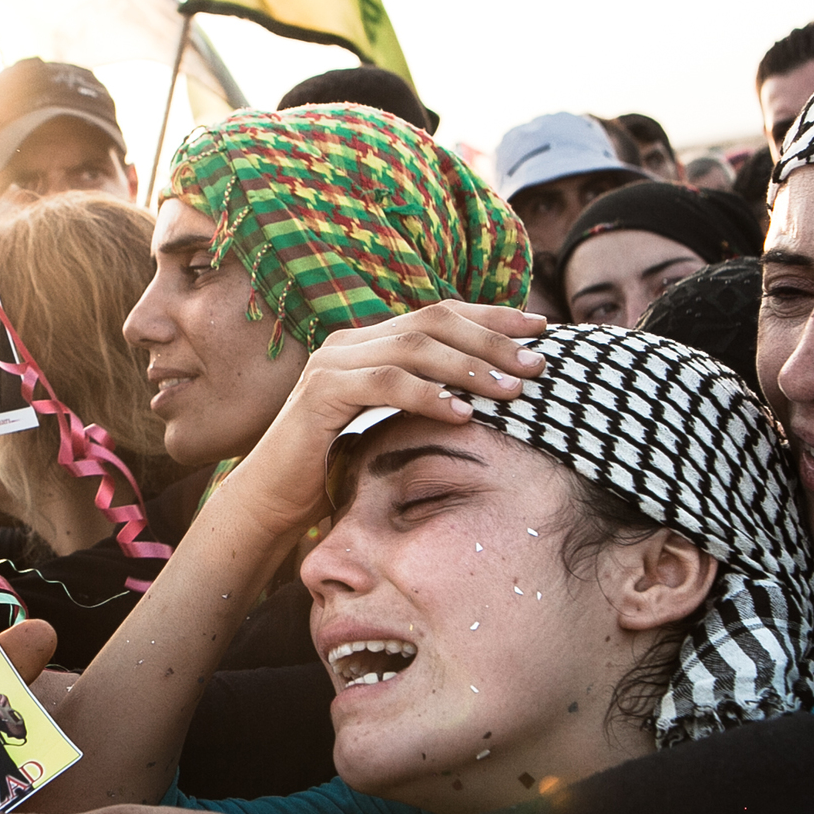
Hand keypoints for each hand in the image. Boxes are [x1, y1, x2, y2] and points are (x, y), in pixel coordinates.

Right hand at [225, 301, 546, 534]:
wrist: (271, 500)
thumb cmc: (335, 467)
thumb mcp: (388, 424)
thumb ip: (424, 398)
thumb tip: (491, 391)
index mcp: (368, 341)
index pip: (440, 313)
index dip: (493, 316)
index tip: (542, 328)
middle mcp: (349, 341)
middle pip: (433, 320)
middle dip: (491, 338)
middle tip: (536, 363)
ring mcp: (332, 363)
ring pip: (413, 346)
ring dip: (469, 366)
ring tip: (511, 390)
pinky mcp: (321, 393)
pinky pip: (384, 383)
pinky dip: (428, 395)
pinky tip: (463, 413)